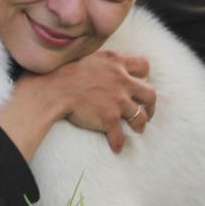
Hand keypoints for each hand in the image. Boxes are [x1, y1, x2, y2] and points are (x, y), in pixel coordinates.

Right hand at [40, 50, 156, 153]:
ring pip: (140, 117)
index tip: (139, 85)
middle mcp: (121, 80)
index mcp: (116, 62)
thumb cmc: (64, 73)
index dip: (144, 77)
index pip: (143, 65)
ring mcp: (117, 100)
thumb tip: (107, 68)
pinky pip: (120, 136)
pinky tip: (116, 147)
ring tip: (137, 129)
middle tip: (146, 112)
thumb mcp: (89, 57)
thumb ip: (104, 62)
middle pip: (150, 93)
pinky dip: (118, 143)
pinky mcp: (110, 118)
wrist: (53, 90)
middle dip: (150, 105)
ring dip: (140, 125)